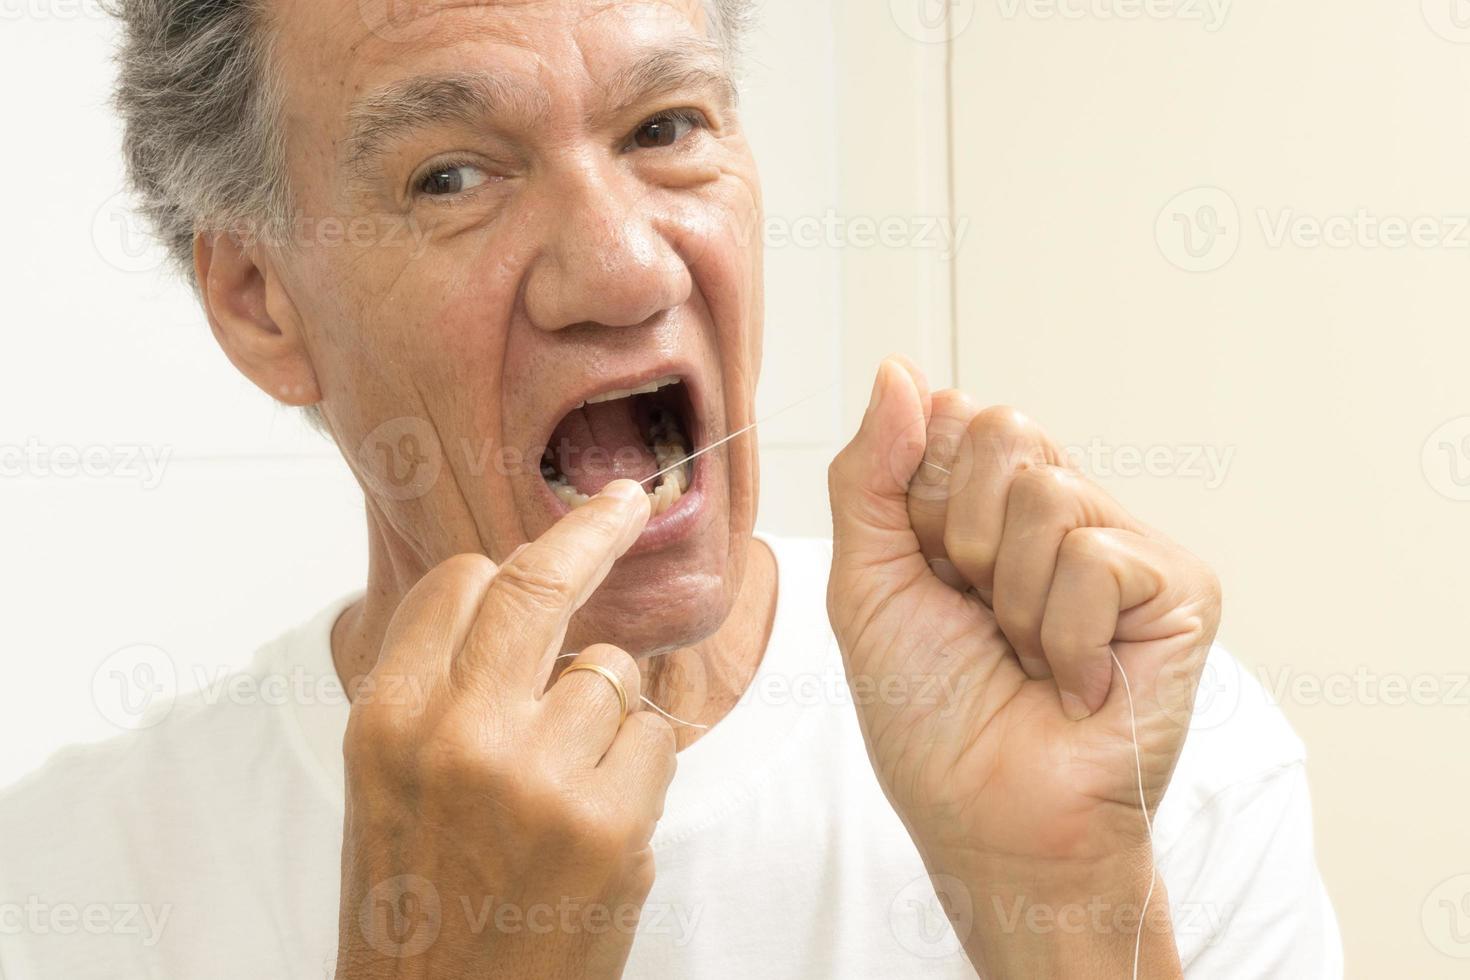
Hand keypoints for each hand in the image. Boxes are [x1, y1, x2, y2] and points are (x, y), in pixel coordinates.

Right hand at [335, 481, 675, 979]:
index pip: (456, 584)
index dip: (505, 564)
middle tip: (628, 502)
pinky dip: (639, 769)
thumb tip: (505, 591)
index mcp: (387, 719)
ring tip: (567, 786)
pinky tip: (599, 822)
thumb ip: (436, 687)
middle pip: (539, 584)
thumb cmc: (418, 903)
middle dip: (593, 531)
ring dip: (607, 712)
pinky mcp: (609, 822)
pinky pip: (654, 738)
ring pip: (613, 672)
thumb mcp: (387, 783)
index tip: (547, 542)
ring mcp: (538, 776)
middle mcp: (457, 734)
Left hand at [827, 358, 1219, 975]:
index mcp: (986, 503)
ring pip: (1048, 494)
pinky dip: (1063, 636)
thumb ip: (870, 475)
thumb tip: (897, 369)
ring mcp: (1123, 543)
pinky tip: (1077, 684)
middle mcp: (1060, 509)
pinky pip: (1097, 558)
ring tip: (1029, 657)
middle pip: (1003, 429)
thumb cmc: (930, 714)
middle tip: (978, 614)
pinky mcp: (1180, 586)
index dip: (920, 493)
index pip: (952, 416)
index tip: (929, 573)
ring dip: (1012, 600)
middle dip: (962, 535)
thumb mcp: (866, 584)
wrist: (992, 819)